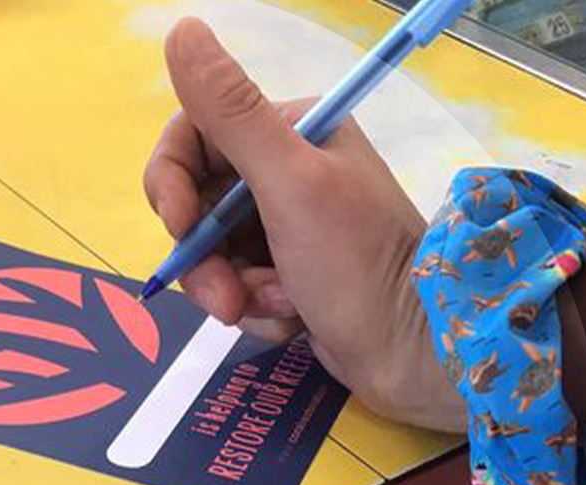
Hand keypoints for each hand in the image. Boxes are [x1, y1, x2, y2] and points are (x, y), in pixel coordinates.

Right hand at [143, 17, 465, 431]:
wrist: (411, 351)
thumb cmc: (356, 264)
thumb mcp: (291, 182)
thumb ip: (232, 113)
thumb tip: (181, 30)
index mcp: (291, 135)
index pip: (196, 141)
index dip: (174, 184)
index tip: (180, 228)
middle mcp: (287, 175)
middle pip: (200, 208)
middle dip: (207, 260)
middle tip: (227, 299)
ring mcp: (287, 229)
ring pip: (215, 257)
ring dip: (236, 290)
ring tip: (276, 307)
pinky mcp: (290, 277)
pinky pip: (241, 289)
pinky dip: (259, 310)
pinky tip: (293, 320)